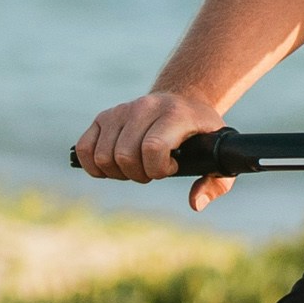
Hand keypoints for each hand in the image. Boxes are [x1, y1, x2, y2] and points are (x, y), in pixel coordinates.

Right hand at [72, 88, 241, 209]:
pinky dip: (94, 165)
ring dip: (118, 172)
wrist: (183, 100)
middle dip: (138, 174)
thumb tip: (195, 203)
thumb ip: (215, 184)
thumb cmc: (201, 134)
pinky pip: (84, 148)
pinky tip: (113, 167)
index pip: (152, 147)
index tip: (171, 167)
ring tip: (136, 167)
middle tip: (152, 170)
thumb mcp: (218, 156)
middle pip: (124, 155)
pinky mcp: (104, 117)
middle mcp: (145, 107)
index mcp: (175, 114)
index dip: (158, 168)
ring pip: (103, 155)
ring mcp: (121, 110)